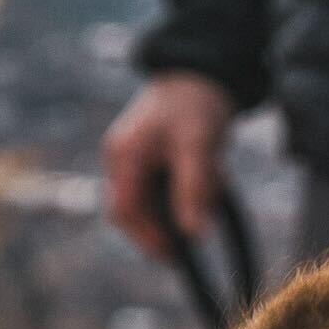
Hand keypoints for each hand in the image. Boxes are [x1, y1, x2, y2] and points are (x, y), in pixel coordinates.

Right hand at [102, 74, 235, 257]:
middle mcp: (119, 160)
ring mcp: (129, 163)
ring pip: (144, 208)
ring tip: (210, 195)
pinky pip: (155, 196)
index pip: (125, 210)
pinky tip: (207, 186)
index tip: (176, 255)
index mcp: (124, 154)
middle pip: (130, 215)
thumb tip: (195, 235)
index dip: (148, 238)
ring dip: (172, 215)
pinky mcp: (144, 164)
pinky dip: (178, 201)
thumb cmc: (197, 103)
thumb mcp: (199, 145)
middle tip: (187, 249)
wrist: (201, 72)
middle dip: (159, 232)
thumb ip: (194, 189)